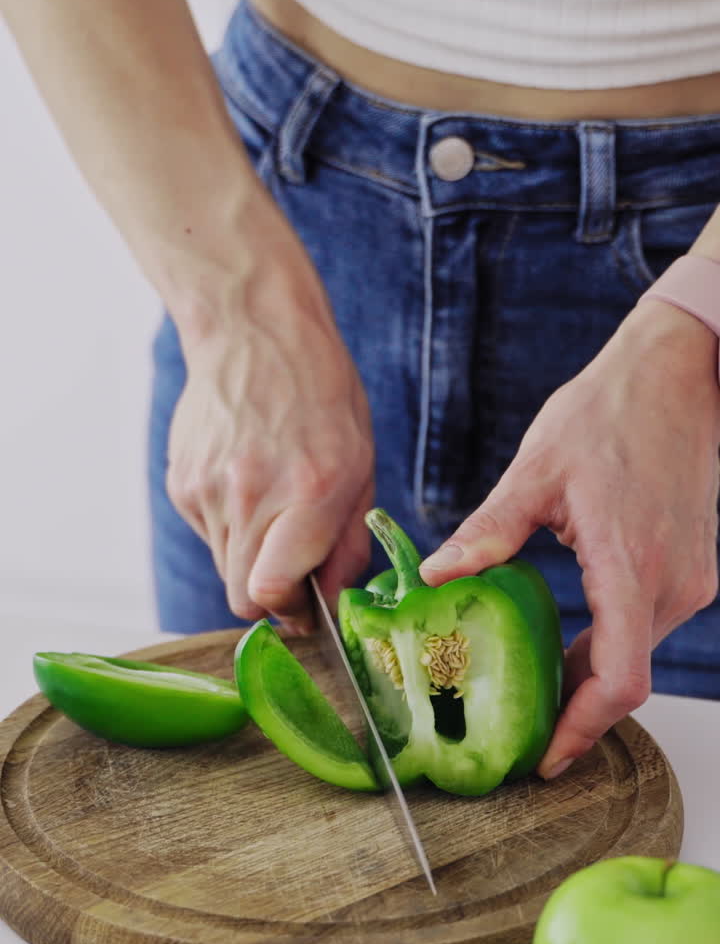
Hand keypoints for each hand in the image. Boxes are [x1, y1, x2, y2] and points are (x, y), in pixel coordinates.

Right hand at [166, 192, 373, 631]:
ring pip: (225, 565)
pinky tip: (248, 481)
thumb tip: (334, 599)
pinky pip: (208, 532)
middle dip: (272, 597)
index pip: (271, 593)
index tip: (308, 608)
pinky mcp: (182, 482)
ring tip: (274, 508)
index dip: (291, 612)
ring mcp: (208, 489)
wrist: (255, 332)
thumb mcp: (361, 465)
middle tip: (296, 575)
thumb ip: (349, 541)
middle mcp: (252, 496)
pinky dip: (230, 525)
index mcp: (308, 494)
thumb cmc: (321, 395)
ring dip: (251, 558)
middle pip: (242, 594)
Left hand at [419, 301, 719, 776]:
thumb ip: (489, 531)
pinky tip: (567, 637)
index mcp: (630, 564)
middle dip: (573, 710)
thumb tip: (438, 575)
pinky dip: (609, 642)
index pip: (619, 680)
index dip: (581, 729)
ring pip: (637, 654)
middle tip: (518, 727)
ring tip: (531, 681)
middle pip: (625, 677)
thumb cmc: (611, 413)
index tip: (545, 759)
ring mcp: (691, 579)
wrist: (679, 376)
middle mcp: (672, 582)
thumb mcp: (537, 470)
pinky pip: (646, 626)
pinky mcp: (694, 569)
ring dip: (589, 674)